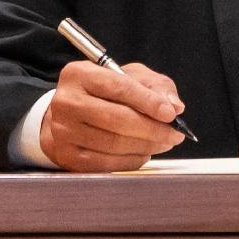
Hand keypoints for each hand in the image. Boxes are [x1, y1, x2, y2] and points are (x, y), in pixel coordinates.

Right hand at [39, 59, 187, 171]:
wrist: (69, 115)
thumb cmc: (103, 93)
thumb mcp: (128, 77)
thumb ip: (155, 86)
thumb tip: (174, 106)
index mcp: (79, 74)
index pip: (118, 87)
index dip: (148, 101)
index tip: (170, 113)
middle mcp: (66, 102)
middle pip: (116, 119)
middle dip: (152, 128)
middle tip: (174, 133)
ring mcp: (63, 131)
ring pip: (113, 144)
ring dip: (146, 146)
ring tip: (163, 142)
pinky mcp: (67, 156)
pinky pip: (107, 163)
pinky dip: (132, 160)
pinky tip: (144, 152)